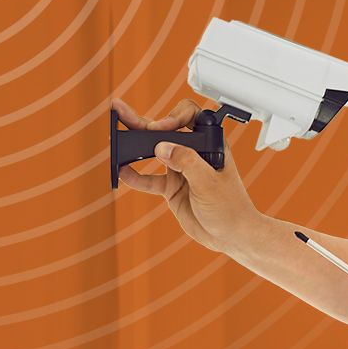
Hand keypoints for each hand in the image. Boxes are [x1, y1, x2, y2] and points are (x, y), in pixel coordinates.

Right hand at [113, 98, 260, 252]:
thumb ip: (187, 163)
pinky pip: (149, 179)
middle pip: (166, 131)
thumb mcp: (209, 183)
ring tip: (116, 137)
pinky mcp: (172, 187)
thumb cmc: (231, 207)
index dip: (174, 116)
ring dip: (134, 145)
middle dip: (144, 123)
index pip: (191, 117)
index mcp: (211, 144)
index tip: (161, 128)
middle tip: (122, 112)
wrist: (230, 236)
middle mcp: (194, 153)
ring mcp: (181, 170)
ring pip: (154, 152)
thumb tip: (162, 147)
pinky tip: (122, 172)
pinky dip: (135, 176)